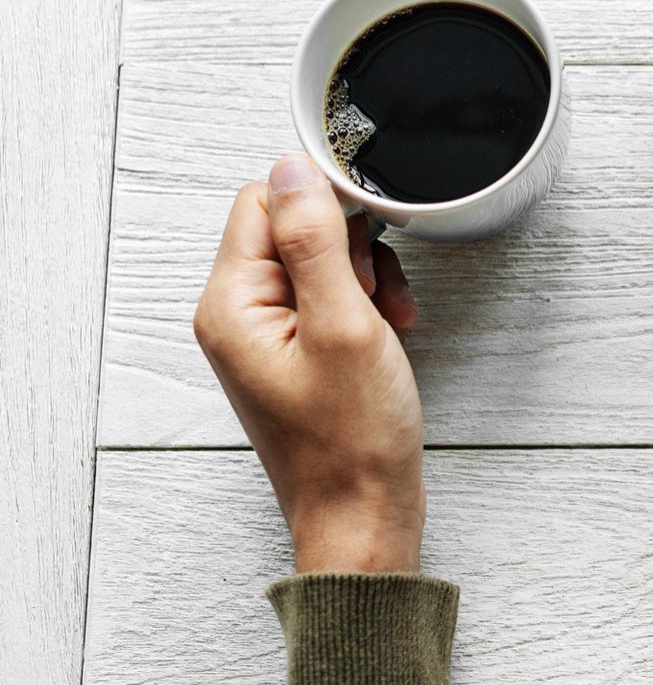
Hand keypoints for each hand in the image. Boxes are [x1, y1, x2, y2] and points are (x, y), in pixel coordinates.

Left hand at [194, 153, 423, 573]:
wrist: (364, 516)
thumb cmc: (353, 441)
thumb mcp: (343, 325)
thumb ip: (315, 241)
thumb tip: (292, 168)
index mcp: (231, 305)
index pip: (265, 202)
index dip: (324, 206)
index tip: (371, 232)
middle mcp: (237, 316)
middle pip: (292, 227)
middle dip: (351, 247)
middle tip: (376, 294)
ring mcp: (266, 336)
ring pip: (319, 260)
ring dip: (366, 276)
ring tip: (387, 320)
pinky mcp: (296, 352)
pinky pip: (329, 297)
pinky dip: (367, 304)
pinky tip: (388, 331)